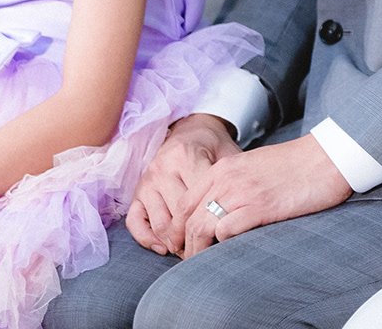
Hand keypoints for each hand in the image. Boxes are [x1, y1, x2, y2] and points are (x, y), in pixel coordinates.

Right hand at [126, 113, 240, 255]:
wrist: (190, 130)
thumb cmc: (213, 147)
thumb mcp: (228, 155)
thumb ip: (235, 179)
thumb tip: (247, 212)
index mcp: (187, 157)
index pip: (200, 200)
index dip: (213, 222)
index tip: (226, 237)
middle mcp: (163, 168)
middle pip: (180, 216)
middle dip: (195, 238)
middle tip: (209, 252)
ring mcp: (147, 181)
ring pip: (160, 223)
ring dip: (174, 243)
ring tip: (191, 252)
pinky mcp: (136, 192)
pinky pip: (134, 222)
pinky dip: (147, 239)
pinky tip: (163, 248)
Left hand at [179, 134, 350, 257]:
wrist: (326, 157)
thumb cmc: (295, 165)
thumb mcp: (253, 166)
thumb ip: (231, 183)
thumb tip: (219, 211)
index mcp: (222, 168)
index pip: (183, 204)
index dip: (179, 229)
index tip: (185, 245)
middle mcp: (225, 179)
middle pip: (187, 219)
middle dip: (184, 245)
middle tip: (191, 261)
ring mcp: (241, 193)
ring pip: (200, 228)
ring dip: (198, 252)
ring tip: (202, 265)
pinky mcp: (258, 207)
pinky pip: (224, 231)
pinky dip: (220, 246)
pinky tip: (226, 253)